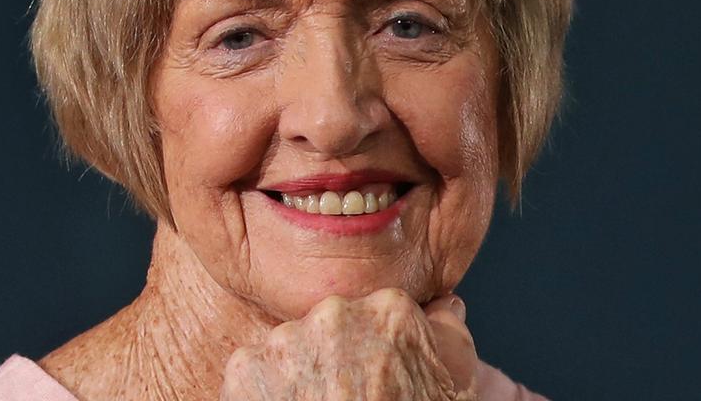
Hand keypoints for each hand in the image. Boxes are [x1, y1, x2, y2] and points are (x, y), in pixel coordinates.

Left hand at [221, 288, 477, 399]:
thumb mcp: (455, 384)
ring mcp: (286, 341)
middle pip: (330, 326)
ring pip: (289, 348)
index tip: (379, 377)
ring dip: (298, 375)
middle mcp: (335, 314)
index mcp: (390, 312)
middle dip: (334, 357)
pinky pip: (251, 373)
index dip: (377, 348)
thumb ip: (448, 334)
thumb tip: (443, 309)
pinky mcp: (245, 369)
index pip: (378, 313)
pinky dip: (263, 395)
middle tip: (347, 399)